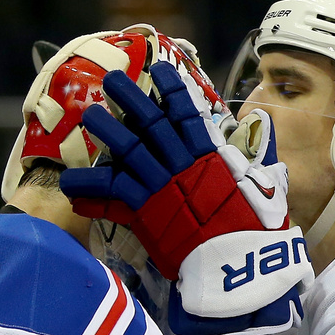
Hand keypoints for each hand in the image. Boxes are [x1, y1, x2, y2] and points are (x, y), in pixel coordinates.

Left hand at [60, 62, 308, 318]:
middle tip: (112, 80)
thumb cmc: (254, 230)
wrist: (238, 263)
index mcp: (210, 157)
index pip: (189, 115)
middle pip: (151, 123)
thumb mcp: (261, 188)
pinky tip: (71, 187)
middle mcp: (182, 165)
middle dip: (132, 99)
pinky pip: (112, 196)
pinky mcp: (145, 212)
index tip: (161, 71)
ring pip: (128, 151)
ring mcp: (161, 186)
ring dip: (108, 133)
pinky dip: (91, 192)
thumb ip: (255, 160)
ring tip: (90, 116)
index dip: (174, 92)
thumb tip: (264, 129)